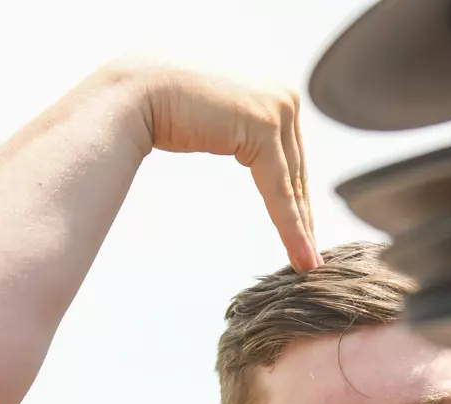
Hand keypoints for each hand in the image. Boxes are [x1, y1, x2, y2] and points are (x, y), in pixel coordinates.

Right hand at [125, 64, 320, 271]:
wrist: (140, 92)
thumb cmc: (166, 107)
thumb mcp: (218, 122)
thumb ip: (239, 130)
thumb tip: (246, 145)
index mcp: (274, 92)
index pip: (290, 158)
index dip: (297, 199)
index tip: (305, 234)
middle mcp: (284, 96)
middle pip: (295, 172)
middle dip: (302, 218)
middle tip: (310, 257)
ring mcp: (278, 108)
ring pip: (292, 183)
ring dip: (301, 229)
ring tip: (307, 265)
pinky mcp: (266, 126)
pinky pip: (280, 189)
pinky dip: (290, 225)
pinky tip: (300, 254)